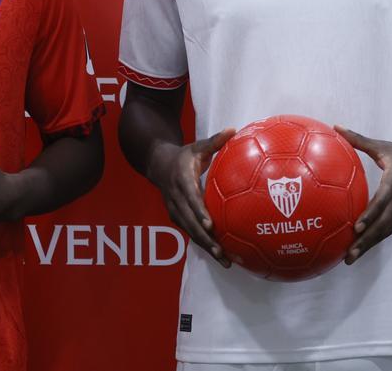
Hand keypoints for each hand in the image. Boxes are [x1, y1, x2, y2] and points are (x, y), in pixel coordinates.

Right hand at [147, 129, 233, 266]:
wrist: (158, 164)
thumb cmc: (184, 155)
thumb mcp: (197, 146)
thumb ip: (215, 140)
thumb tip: (233, 129)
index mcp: (182, 181)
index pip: (190, 199)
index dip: (199, 212)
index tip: (211, 225)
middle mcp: (176, 198)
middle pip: (190, 223)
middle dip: (205, 240)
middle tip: (222, 252)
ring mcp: (174, 210)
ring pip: (190, 232)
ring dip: (206, 247)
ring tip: (225, 261)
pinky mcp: (176, 217)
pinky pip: (190, 232)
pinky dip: (204, 244)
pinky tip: (221, 254)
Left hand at [335, 127, 391, 263]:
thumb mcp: (383, 146)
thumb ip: (358, 139)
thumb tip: (336, 127)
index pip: (382, 201)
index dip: (370, 216)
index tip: (356, 228)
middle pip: (383, 224)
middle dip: (366, 241)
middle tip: (348, 255)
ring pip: (386, 231)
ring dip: (369, 245)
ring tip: (351, 258)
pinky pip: (391, 230)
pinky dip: (377, 240)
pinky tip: (363, 248)